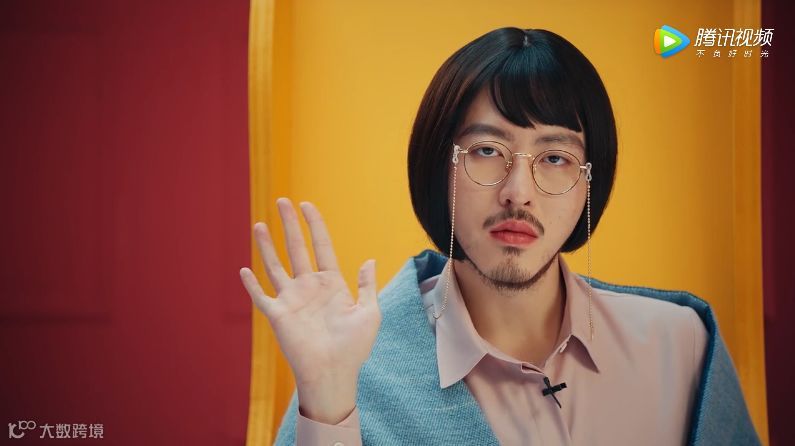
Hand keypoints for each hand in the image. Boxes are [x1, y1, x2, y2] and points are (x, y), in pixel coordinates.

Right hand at [239, 198, 380, 394]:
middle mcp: (309, 287)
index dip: (314, 225)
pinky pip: (261, 296)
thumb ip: (367, 286)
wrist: (334, 373)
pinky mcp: (277, 315)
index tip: (307, 205)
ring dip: (267, 246)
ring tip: (260, 224)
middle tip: (282, 201)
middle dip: (290, 225)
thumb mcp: (369, 313)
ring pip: (276, 266)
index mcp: (331, 284)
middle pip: (297, 248)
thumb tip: (369, 260)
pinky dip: (251, 284)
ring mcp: (292, 300)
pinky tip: (244, 270)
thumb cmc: (355, 347)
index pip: (321, 246)